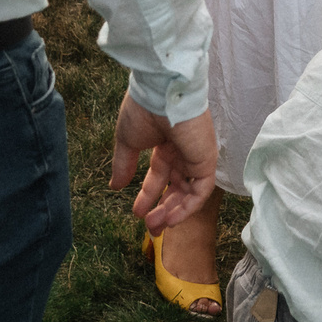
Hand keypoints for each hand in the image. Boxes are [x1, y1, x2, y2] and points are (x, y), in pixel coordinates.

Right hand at [112, 94, 217, 231]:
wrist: (160, 93)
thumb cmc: (142, 111)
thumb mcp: (127, 142)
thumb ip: (123, 165)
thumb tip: (115, 186)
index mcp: (165, 145)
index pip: (159, 176)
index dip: (148, 195)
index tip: (137, 213)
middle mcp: (182, 152)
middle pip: (176, 188)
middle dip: (162, 210)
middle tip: (149, 228)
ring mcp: (196, 156)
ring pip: (188, 193)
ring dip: (173, 213)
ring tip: (156, 227)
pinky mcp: (206, 159)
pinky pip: (201, 190)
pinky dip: (188, 207)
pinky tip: (172, 219)